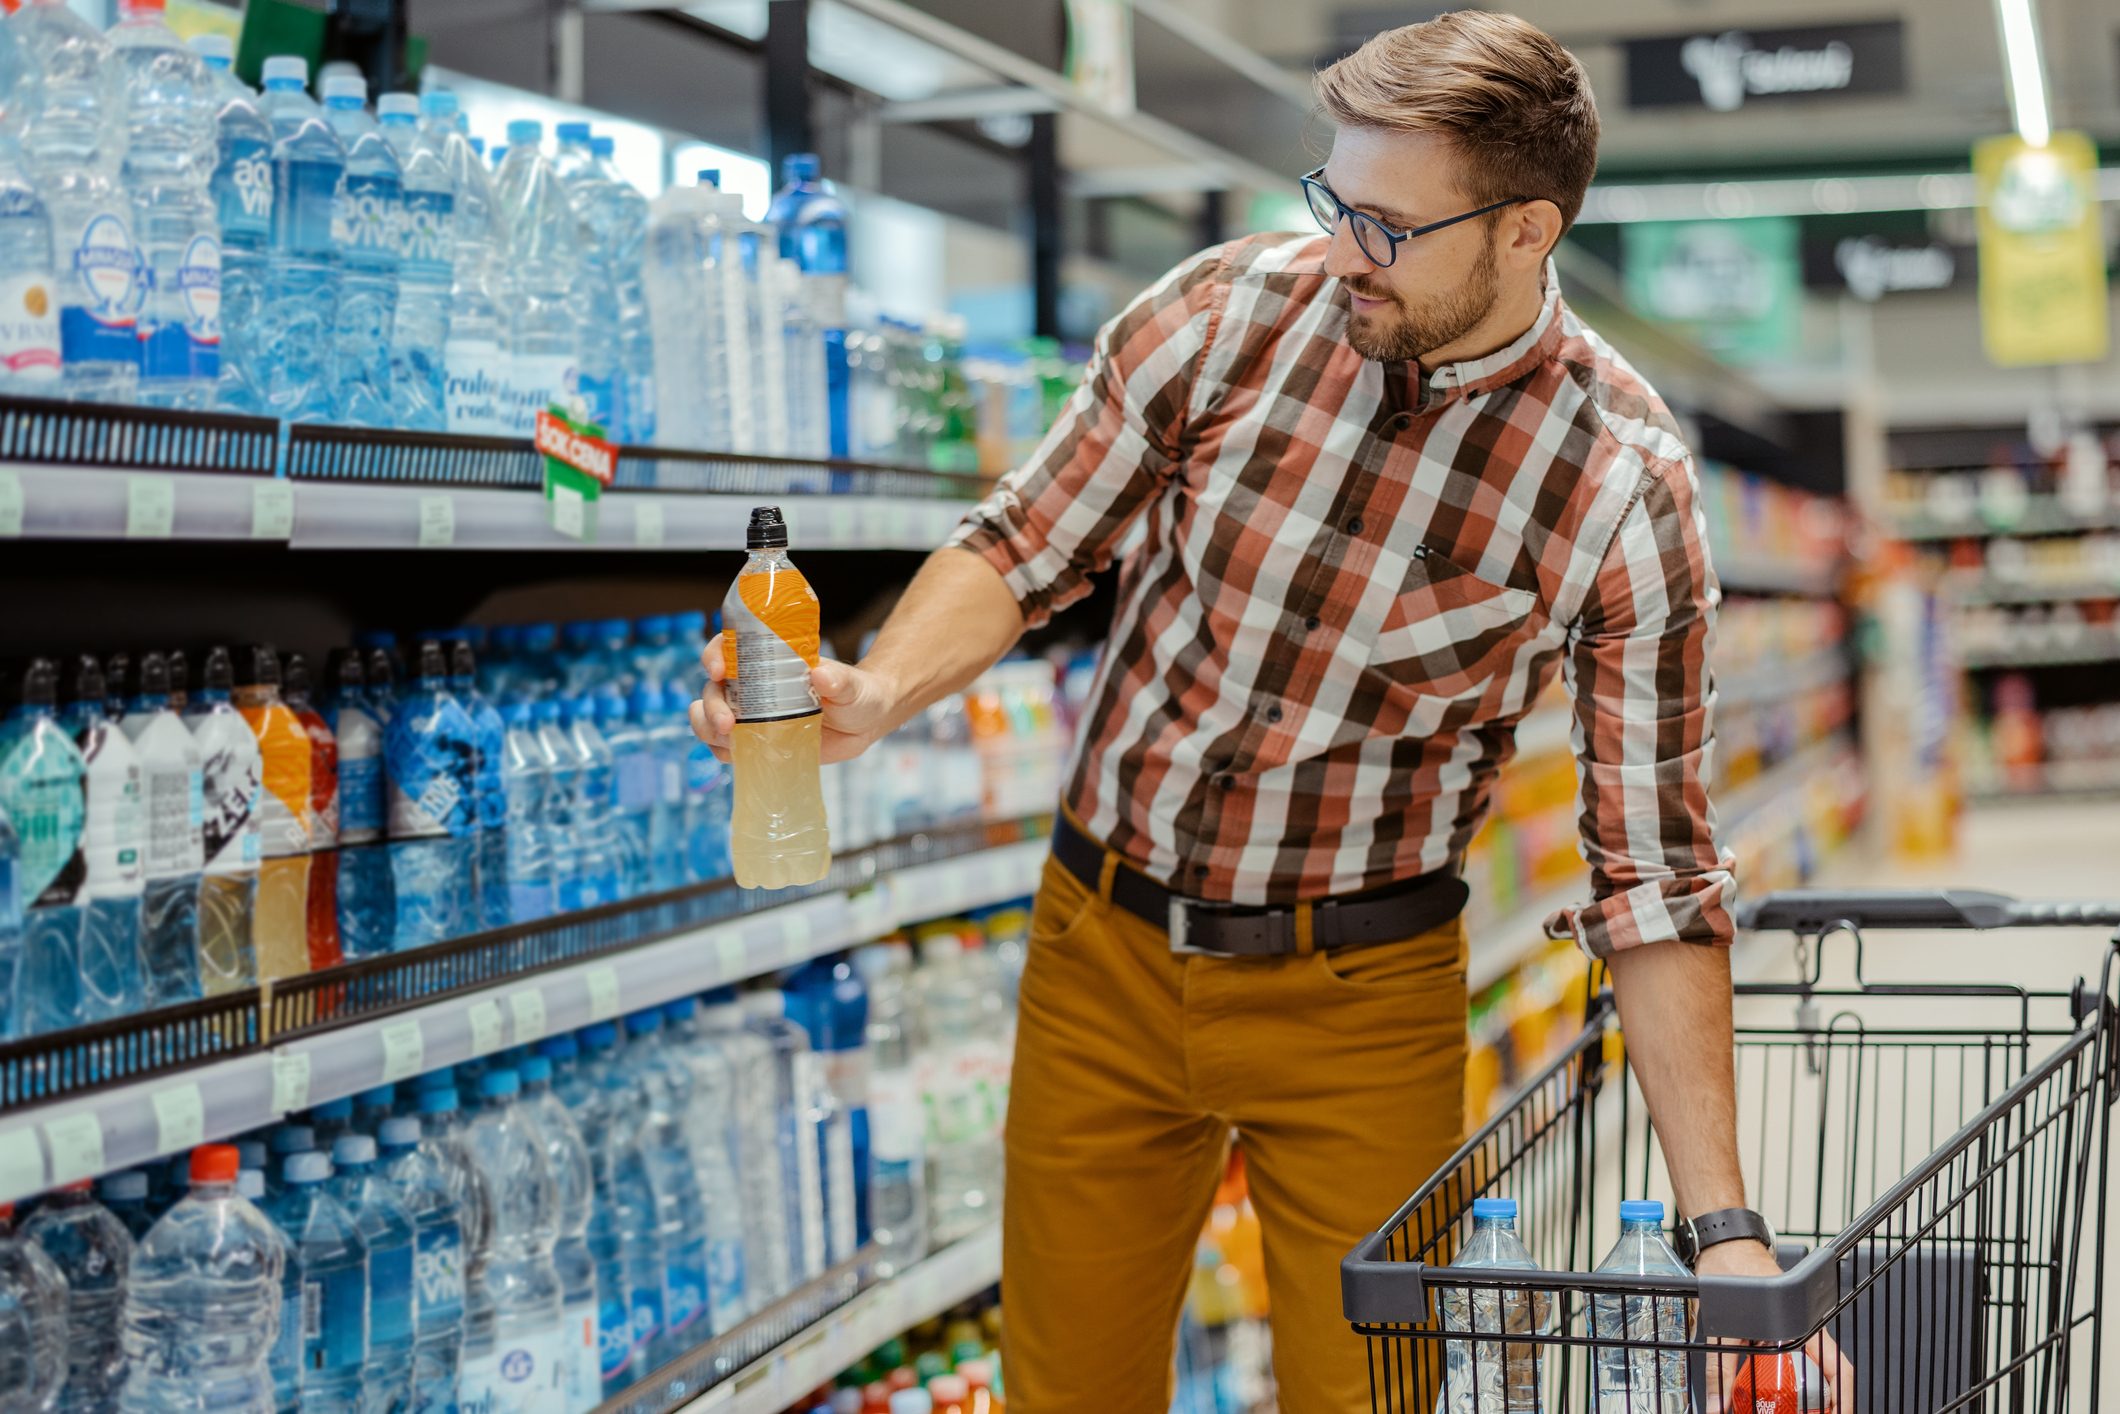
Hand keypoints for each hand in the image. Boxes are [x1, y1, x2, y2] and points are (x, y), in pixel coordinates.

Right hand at [690, 634, 901, 764]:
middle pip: (713, 688)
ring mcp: (752, 714)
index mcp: (769, 660)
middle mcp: (753, 685)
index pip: (729, 647)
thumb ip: (840, 681)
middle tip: (727, 723)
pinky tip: (733, 754)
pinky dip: (721, 750)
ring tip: (727, 740)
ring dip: (707, 728)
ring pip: (710, 717)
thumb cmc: (858, 693)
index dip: (715, 654)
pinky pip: (726, 746)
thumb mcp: (852, 685)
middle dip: (711, 705)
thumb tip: (820, 674)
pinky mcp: (756, 741)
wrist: (865, 723)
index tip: (719, 670)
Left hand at [1695, 1242, 1856, 1412]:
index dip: (1842, 1397)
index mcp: (1801, 1324)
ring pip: (1815, 1368)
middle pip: (1828, 1373)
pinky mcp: (1785, 1330)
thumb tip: (1718, 1405)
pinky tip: (1784, 1395)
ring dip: (1810, 1393)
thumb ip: (1718, 1371)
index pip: (1836, 1367)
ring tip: (1797, 1411)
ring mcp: (1797, 1328)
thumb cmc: (1730, 1275)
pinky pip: (1799, 1360)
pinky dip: (1796, 1381)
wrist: (1723, 1248)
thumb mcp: (1720, 1329)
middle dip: (1825, 1402)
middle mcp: (1805, 1326)